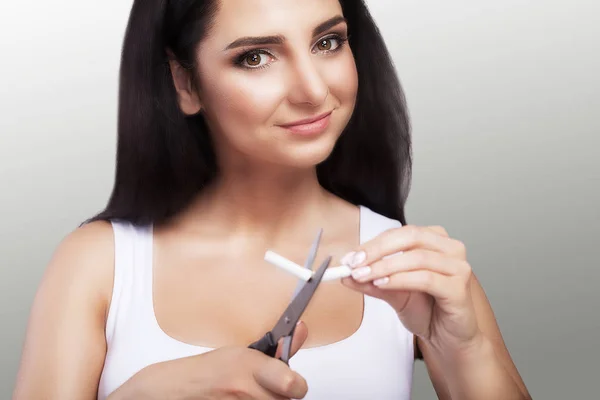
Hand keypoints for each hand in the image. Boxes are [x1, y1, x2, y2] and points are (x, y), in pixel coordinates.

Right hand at [108, 322, 308, 399]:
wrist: (172, 391)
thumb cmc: (206, 370)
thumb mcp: (242, 352)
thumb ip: (276, 349)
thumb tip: (302, 329)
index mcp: (249, 365)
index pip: (294, 385)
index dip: (297, 386)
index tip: (294, 384)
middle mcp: (244, 390)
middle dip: (279, 396)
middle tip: (263, 388)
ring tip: (247, 395)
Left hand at [341, 225, 481, 353]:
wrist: (448, 339)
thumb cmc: (427, 311)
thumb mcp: (392, 293)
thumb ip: (371, 281)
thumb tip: (346, 274)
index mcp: (434, 240)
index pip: (399, 233)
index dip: (372, 243)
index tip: (349, 257)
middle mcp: (450, 248)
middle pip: (410, 237)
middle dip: (377, 250)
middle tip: (354, 264)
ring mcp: (458, 267)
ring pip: (416, 258)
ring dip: (385, 266)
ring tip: (364, 276)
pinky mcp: (459, 288)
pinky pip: (426, 278)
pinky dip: (400, 280)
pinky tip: (382, 284)